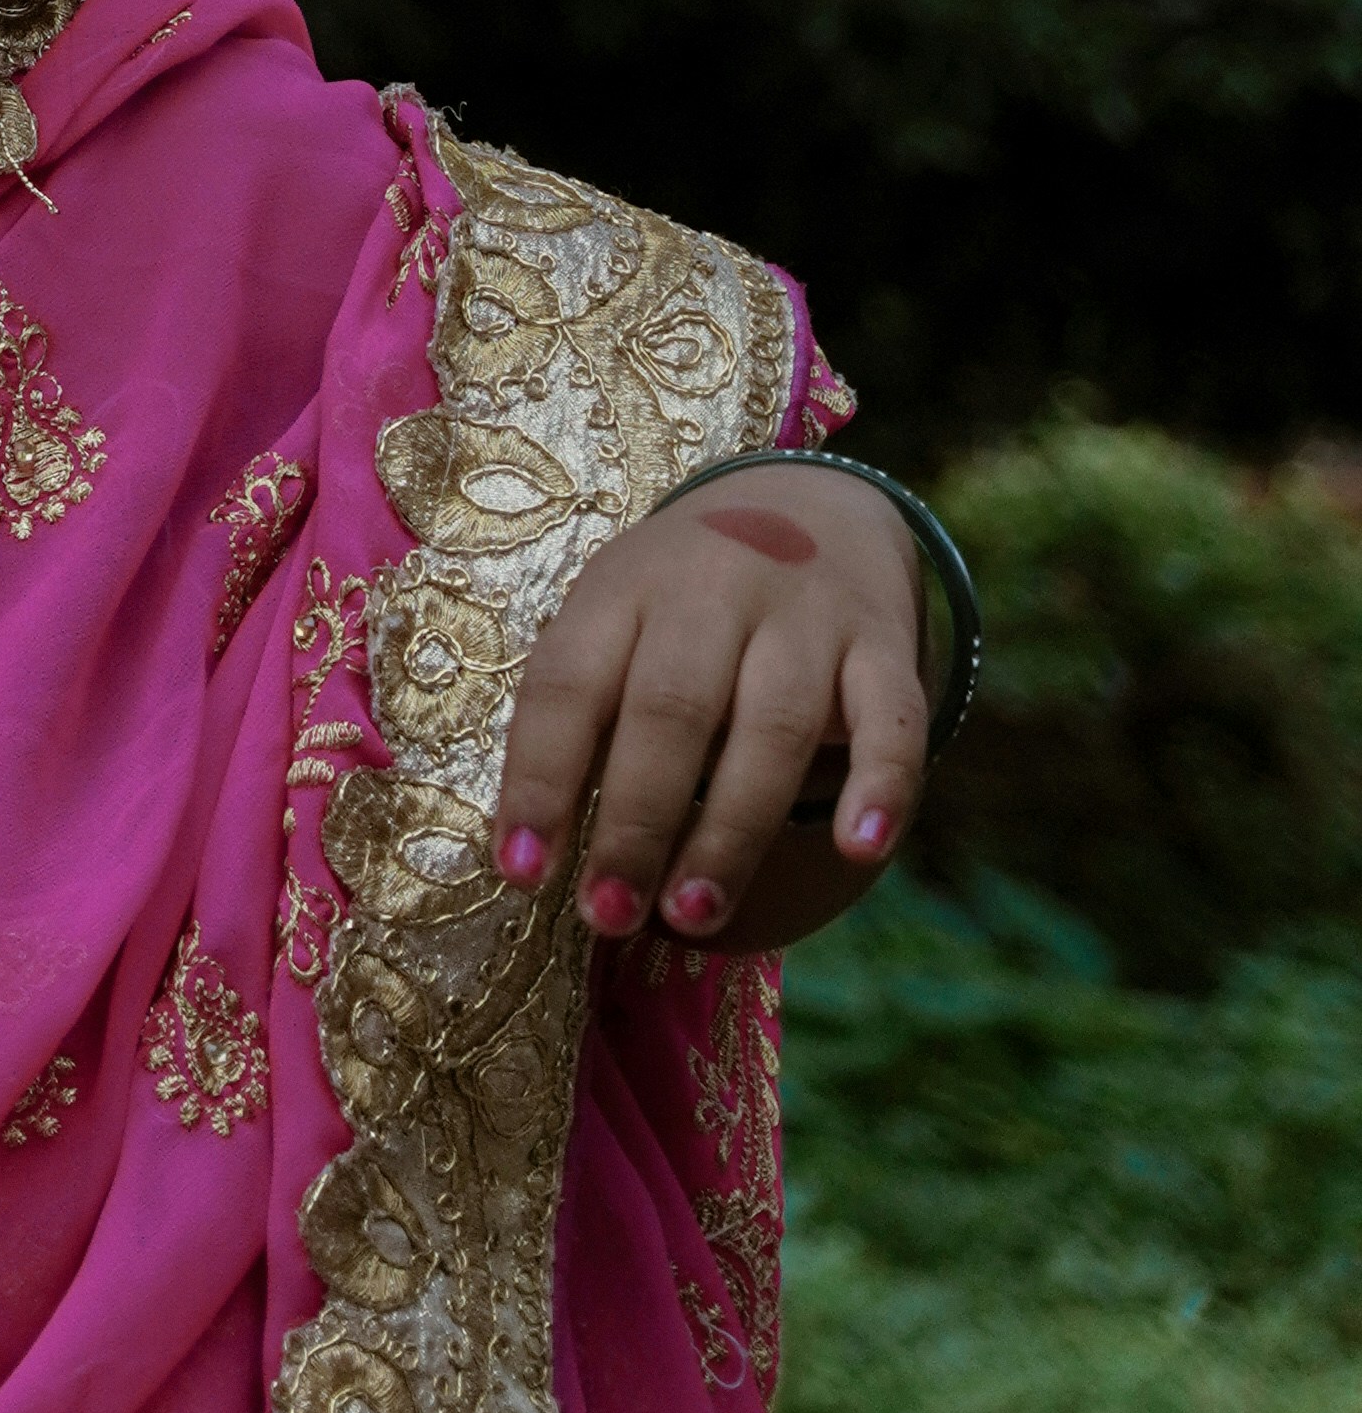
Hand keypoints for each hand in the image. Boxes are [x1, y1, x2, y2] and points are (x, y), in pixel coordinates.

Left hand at [491, 462, 932, 955]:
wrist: (807, 498)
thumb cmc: (680, 598)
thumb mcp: (614, 619)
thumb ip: (583, 714)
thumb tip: (534, 852)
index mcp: (623, 587)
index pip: (569, 682)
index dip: (539, 777)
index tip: (521, 870)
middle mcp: (711, 591)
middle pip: (671, 708)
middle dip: (636, 822)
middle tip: (607, 913)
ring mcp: (805, 616)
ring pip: (774, 726)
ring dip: (731, 829)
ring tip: (692, 914)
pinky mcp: (883, 646)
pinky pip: (892, 718)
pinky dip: (881, 784)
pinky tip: (856, 848)